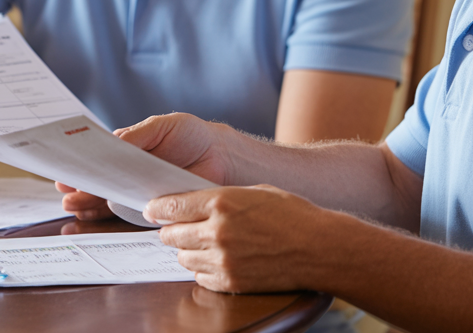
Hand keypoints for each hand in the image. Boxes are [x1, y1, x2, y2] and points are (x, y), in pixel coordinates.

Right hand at [56, 113, 235, 220]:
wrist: (220, 156)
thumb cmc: (190, 135)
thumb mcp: (161, 126)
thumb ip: (136, 134)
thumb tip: (111, 141)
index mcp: (129, 149)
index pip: (100, 157)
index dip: (82, 162)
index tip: (65, 166)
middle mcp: (130, 172)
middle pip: (100, 181)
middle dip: (80, 185)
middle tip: (63, 190)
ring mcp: (140, 191)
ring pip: (108, 199)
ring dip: (87, 202)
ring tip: (71, 203)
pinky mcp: (153, 208)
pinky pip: (127, 213)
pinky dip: (107, 215)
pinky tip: (90, 214)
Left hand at [148, 185, 331, 293]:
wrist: (319, 248)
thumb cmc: (293, 215)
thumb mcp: (254, 191)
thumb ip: (221, 197)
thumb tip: (193, 203)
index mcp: (222, 201)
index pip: (171, 206)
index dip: (157, 208)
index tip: (152, 210)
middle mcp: (217, 230)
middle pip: (170, 234)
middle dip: (170, 230)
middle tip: (175, 228)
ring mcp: (222, 259)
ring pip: (182, 257)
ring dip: (186, 251)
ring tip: (201, 244)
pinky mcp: (230, 281)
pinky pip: (199, 277)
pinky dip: (202, 269)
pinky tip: (216, 260)